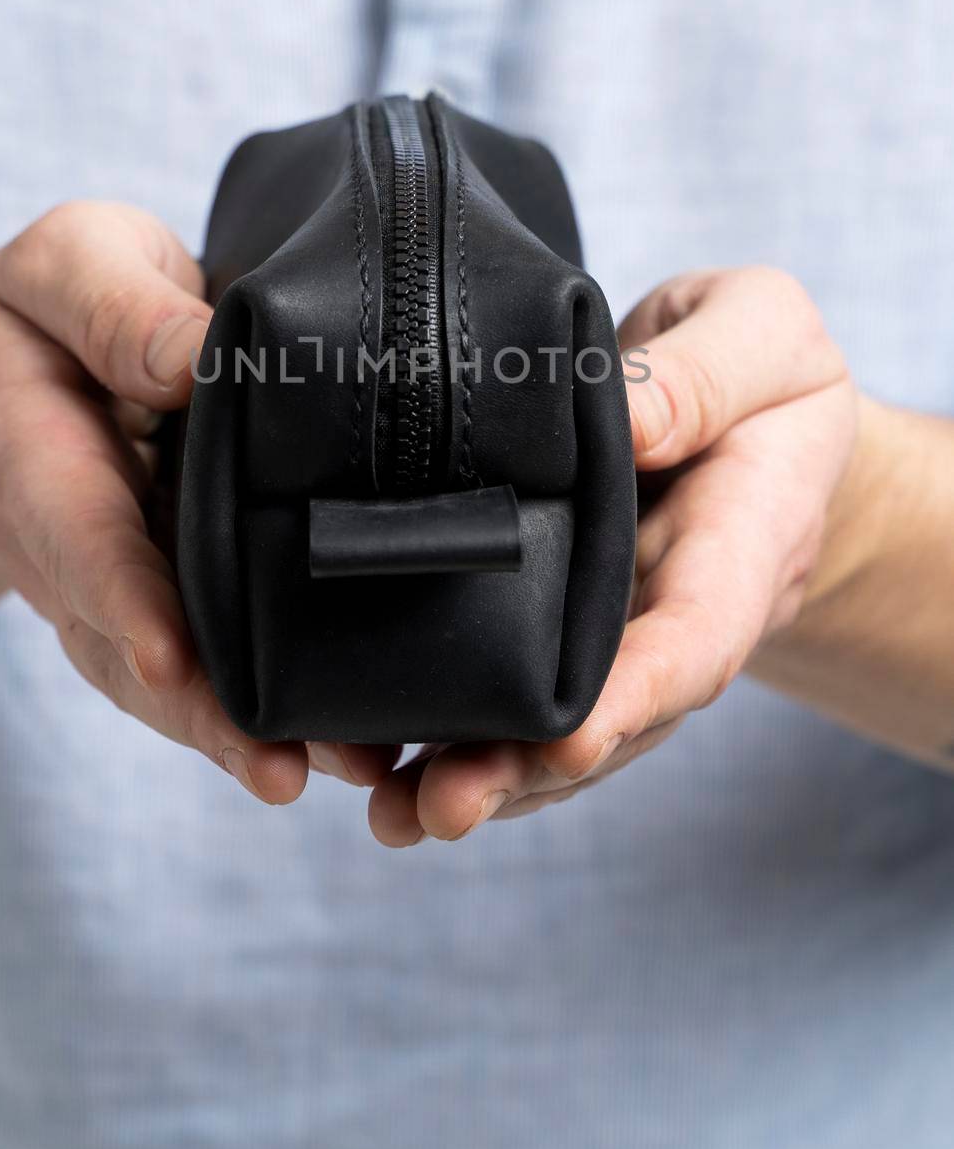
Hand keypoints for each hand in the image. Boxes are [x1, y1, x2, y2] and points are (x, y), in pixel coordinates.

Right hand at [0, 201, 315, 803]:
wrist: (41, 362)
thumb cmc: (61, 303)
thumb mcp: (69, 263)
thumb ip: (115, 305)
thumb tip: (196, 358)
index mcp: (35, 460)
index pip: (77, 537)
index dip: (122, 598)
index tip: (170, 660)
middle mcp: (76, 551)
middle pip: (131, 649)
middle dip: (207, 715)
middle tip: (285, 767)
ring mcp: (127, 588)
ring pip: (180, 684)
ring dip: (255, 735)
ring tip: (352, 770)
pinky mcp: (182, 598)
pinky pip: (220, 666)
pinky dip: (277, 712)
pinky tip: (359, 746)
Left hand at [360, 267, 857, 844]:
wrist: (759, 423)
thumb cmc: (763, 373)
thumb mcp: (763, 335)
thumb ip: (707, 376)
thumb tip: (632, 423)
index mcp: (743, 541)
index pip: (698, 633)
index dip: (637, 692)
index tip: (570, 736)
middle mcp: (679, 611)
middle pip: (613, 712)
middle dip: (529, 768)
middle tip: (441, 804)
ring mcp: (621, 632)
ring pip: (560, 727)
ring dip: (483, 776)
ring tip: (396, 813)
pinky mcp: (568, 628)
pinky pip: (523, 696)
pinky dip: (459, 738)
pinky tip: (385, 769)